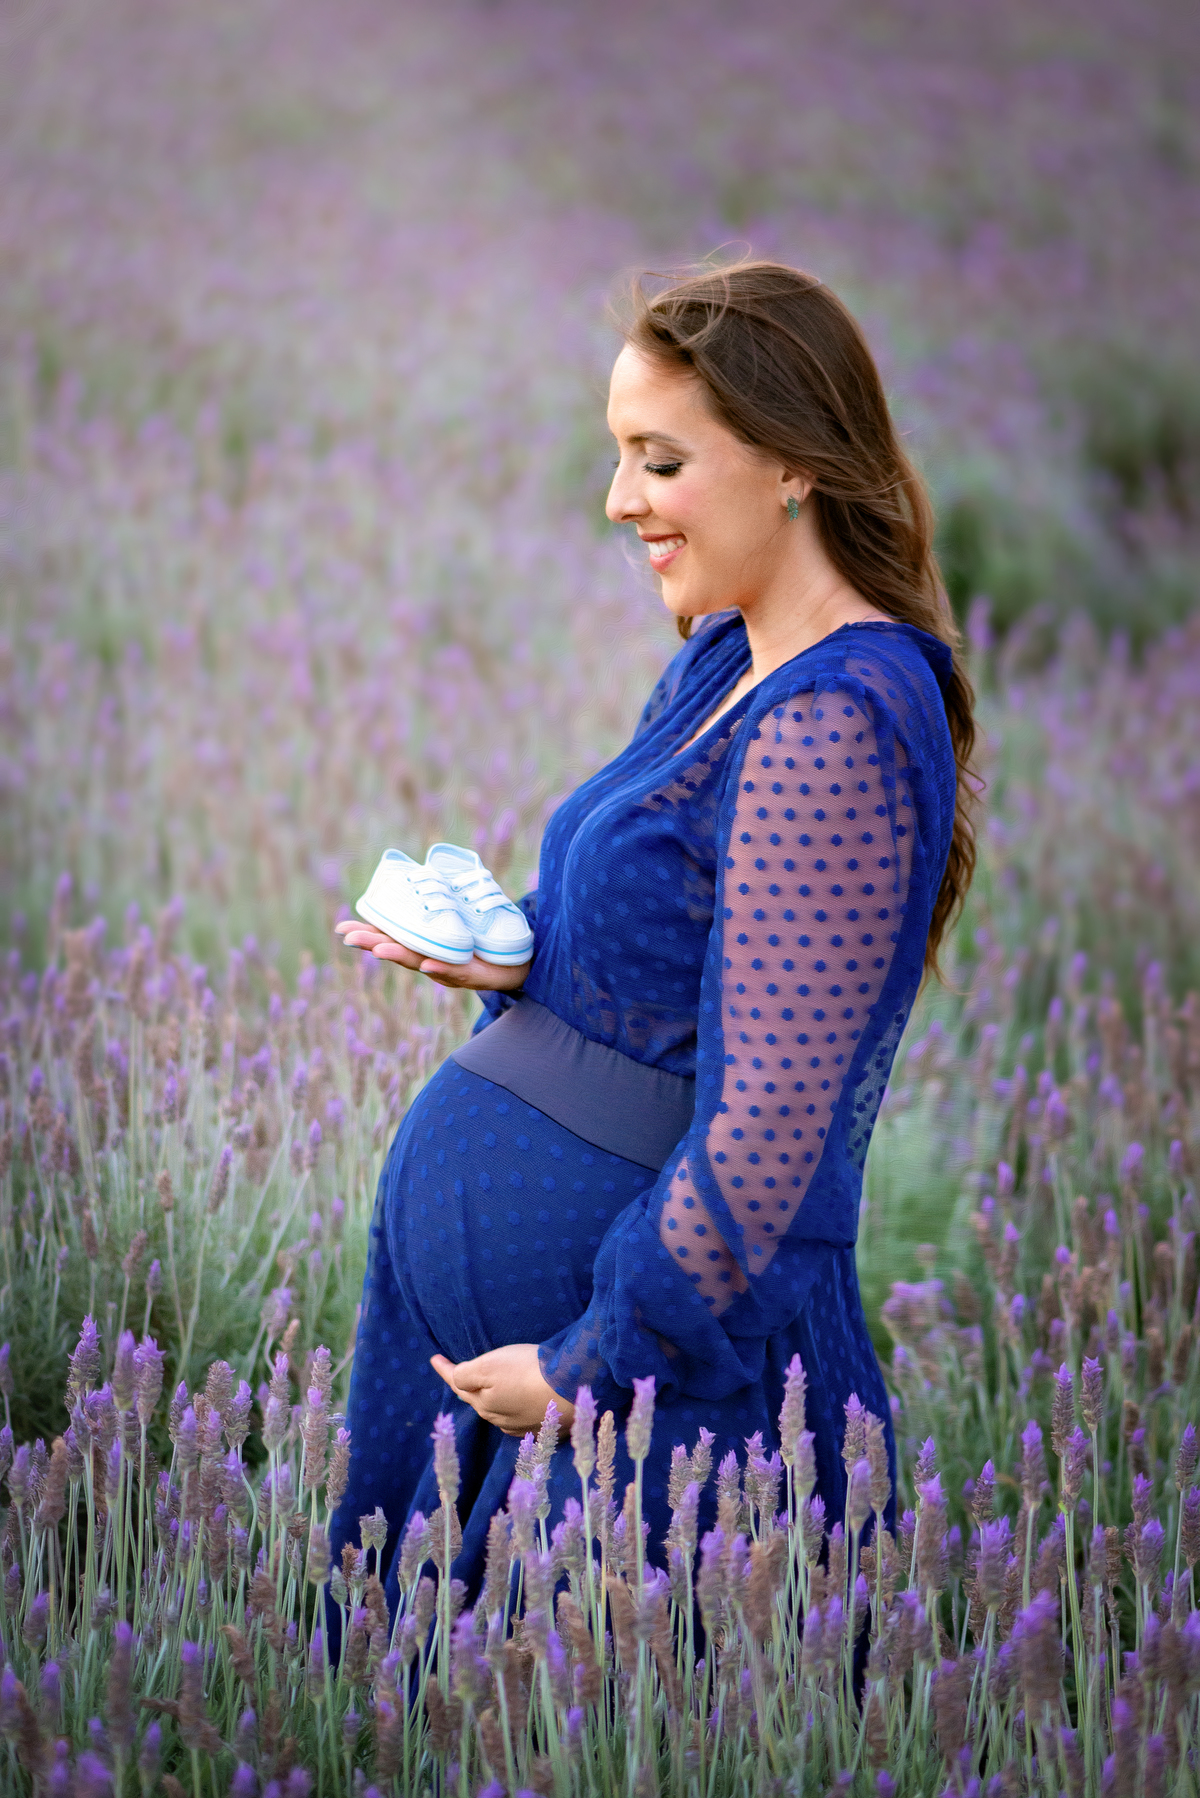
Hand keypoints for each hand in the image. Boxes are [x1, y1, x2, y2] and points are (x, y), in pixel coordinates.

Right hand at [334, 918, 528, 992]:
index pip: (392, 938)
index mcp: (425, 945)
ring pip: (421, 963)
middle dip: (374, 945)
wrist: (518, 964)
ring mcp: (451, 969)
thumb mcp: (459, 920)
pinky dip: (441, 968)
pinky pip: (457, 972)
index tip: (340, 929)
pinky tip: (428, 964)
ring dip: (400, 956)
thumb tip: (425, 872)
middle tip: (349, 938)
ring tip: (379, 950)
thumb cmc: (484, 942)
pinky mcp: (475, 976)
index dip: (367, 934)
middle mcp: (431, 959)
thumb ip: (441, 903)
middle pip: (399, 952)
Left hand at [430, 1344, 574, 1438]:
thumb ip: (465, 1374)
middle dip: (468, 1386)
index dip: (445, 1370)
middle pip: (478, 1400)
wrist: (573, 1388)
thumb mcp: (488, 1366)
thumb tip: (456, 1378)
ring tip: (492, 1384)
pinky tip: (521, 1401)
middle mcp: (500, 1420)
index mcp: (483, 1404)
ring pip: (500, 1410)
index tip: (433, 1358)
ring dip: (493, 1397)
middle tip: (460, 1370)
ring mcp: (524, 1426)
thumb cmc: (527, 1371)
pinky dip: (516, 1405)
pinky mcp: (547, 1426)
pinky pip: (522, 1416)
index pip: (458, 1384)